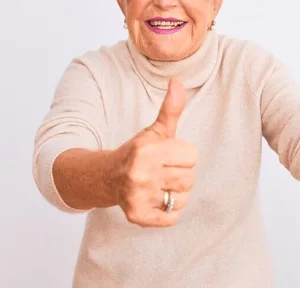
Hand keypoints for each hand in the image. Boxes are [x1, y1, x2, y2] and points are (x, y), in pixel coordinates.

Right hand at [112, 77, 196, 226]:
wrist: (106, 177)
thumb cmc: (138, 152)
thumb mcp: (155, 130)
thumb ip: (171, 108)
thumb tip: (177, 81)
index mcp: (147, 150)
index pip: (192, 156)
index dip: (183, 156)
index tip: (167, 157)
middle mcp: (140, 173)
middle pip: (190, 178)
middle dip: (180, 175)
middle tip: (161, 172)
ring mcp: (138, 196)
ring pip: (183, 199)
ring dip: (174, 194)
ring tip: (157, 185)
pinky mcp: (137, 216)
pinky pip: (172, 218)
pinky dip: (167, 213)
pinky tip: (154, 200)